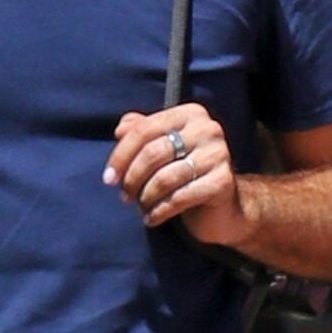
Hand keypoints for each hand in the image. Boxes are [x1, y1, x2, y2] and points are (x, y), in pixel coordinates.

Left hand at [104, 103, 248, 245]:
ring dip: (145, 197)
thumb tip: (120, 130)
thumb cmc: (186, 174)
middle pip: (153, 152)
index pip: (144, 129)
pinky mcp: (222, 182)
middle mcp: (208, 129)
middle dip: (131, 178)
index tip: (108, 178)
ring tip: (140, 207)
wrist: (223, 207)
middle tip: (124, 196)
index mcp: (191, 114)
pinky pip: (179, 198)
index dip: (120, 155)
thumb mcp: (162, 150)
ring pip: (164, 178)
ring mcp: (218, 154)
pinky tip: (151, 218)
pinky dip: (159, 211)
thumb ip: (141, 133)